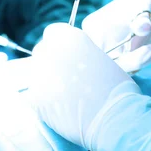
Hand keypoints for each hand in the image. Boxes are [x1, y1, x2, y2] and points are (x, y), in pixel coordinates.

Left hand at [29, 23, 150, 150]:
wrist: (115, 117)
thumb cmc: (117, 87)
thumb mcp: (101, 57)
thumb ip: (80, 52)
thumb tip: (71, 58)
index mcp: (69, 37)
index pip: (52, 33)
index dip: (60, 45)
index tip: (66, 56)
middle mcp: (50, 51)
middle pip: (41, 52)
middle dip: (51, 61)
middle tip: (65, 77)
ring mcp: (40, 75)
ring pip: (36, 74)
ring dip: (46, 81)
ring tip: (65, 96)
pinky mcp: (35, 98)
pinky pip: (32, 96)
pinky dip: (42, 101)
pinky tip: (58, 108)